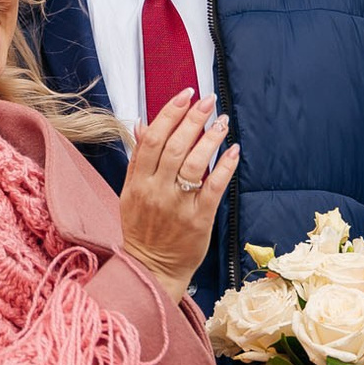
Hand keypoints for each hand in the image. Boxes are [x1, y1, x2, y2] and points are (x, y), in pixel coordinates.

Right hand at [117, 92, 237, 299]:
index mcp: (138, 181)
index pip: (153, 139)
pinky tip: (232, 151)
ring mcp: (177, 206)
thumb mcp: (130, 192)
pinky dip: (224, 167)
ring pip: (194, 163)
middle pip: (175, 146)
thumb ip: (138, 159)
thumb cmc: (143, 229)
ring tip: (222, 121)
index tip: (185, 96)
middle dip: (194, 119)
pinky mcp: (198, 220)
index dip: (170, 113)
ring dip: (210, 138)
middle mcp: (156, 191)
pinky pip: (213, 188)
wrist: (151, 268)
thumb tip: (142, 124)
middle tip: (209, 101)